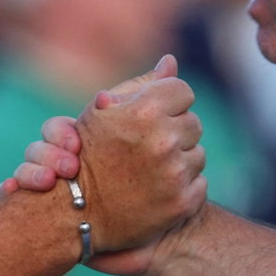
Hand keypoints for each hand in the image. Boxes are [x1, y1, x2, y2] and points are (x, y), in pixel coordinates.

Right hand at [26, 55, 205, 253]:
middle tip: (146, 147)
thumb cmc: (86, 155)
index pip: (182, 91)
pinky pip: (200, 183)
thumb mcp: (102, 113)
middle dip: (173, 131)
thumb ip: (140, 84)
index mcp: (144, 112)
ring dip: (178, 160)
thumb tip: (170, 61)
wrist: (75, 215)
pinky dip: (182, 187)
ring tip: (148, 170)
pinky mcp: (183, 203)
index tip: (151, 116)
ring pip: (197, 154)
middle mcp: (163, 142)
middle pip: (193, 122)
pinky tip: (156, 190)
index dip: (166, 102)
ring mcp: (175, 175)